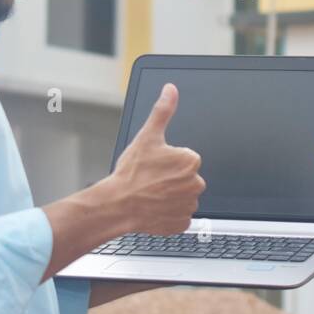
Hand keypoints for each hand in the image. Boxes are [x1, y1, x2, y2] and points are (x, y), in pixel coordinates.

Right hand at [106, 83, 204, 234]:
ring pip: (183, 196)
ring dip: (171, 195)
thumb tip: (171, 90)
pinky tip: (154, 207)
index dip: (169, 161)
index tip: (155, 166)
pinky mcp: (182, 222)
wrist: (117, 204)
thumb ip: (163, 111)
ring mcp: (189, 205)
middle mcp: (195, 184)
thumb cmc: (131, 173)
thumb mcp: (147, 136)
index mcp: (190, 161)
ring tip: (151, 194)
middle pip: (186, 177)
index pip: (186, 158)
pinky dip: (169, 212)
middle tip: (151, 180)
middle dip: (172, 179)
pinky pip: (179, 215)